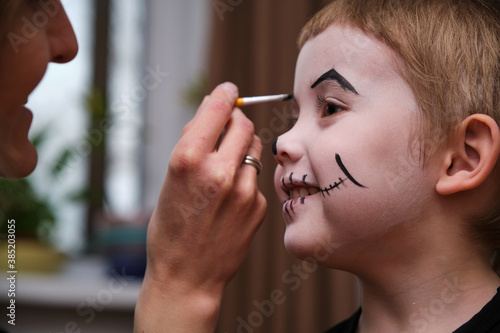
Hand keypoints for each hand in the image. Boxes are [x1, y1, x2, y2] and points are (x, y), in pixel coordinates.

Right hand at [135, 82, 266, 331]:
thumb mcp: (169, 180)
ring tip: (224, 171)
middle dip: (235, 122)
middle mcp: (218, 171)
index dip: (224, 94)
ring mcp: (243, 190)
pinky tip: (230, 199)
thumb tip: (213, 113)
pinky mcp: (258, 207)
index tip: (229, 90)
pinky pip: (256, 177)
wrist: (187, 277)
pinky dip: (246, 178)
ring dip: (242, 149)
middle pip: (244, 124)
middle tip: (225, 131)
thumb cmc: (170, 228)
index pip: (217, 109)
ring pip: (254, 148)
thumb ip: (193, 144)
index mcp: (187, 160)